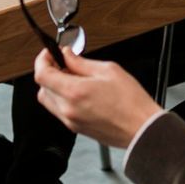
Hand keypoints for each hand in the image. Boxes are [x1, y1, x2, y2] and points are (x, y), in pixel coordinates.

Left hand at [32, 49, 160, 147]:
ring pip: (48, 100)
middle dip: (49, 72)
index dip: (42, 60)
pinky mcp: (76, 128)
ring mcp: (71, 121)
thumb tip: (68, 55)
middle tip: (63, 63)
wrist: (142, 129)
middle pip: (42, 87)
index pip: (42, 75)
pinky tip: (78, 92)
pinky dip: (62, 99)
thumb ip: (81, 62)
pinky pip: (59, 111)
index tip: (50, 54)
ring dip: (54, 87)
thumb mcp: (108, 70)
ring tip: (72, 78)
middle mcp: (68, 109)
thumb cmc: (131, 102)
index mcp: (74, 92)